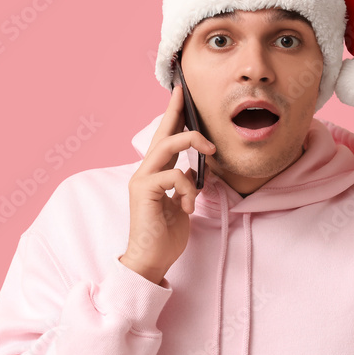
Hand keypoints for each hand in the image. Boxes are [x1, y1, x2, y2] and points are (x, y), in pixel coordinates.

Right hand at [118, 83, 215, 284]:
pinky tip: (187, 206)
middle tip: (186, 95)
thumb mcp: (182, 204)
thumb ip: (184, 184)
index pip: (165, 139)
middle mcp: (145, 172)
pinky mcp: (144, 190)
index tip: (181, 94)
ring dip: (193, 144)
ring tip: (211, 153)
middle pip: (162, 133)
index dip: (173, 116)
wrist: (152, 260)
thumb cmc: (166, 236)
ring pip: (167, 145)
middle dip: (176, 111)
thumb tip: (192, 170)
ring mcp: (142, 180)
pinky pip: (173, 175)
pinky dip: (188, 188)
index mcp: (155, 174)